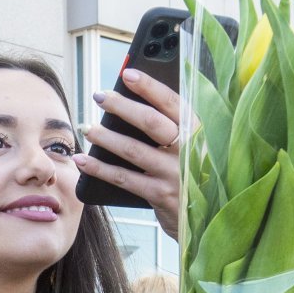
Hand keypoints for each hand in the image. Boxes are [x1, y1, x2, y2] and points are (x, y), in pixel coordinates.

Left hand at [73, 67, 183, 238]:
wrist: (210, 219)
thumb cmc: (195, 175)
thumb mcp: (194, 149)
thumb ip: (175, 128)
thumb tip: (135, 103)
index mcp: (199, 132)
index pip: (173, 102)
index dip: (149, 86)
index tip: (127, 73)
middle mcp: (190, 151)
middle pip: (150, 122)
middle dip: (121, 106)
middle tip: (99, 97)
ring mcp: (175, 174)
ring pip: (133, 150)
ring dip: (105, 137)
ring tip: (87, 128)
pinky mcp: (160, 195)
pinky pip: (123, 179)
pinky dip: (100, 168)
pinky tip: (83, 161)